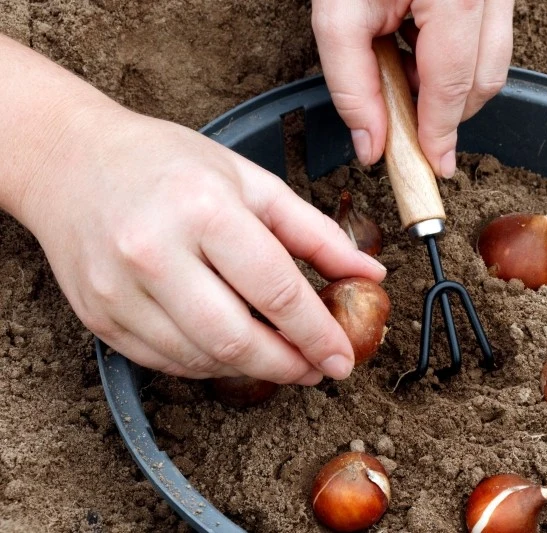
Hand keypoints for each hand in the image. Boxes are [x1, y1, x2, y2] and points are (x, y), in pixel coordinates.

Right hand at [21, 105, 386, 383]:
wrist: (71, 163)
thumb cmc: (169, 165)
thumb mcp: (251, 182)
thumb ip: (313, 233)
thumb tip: (369, 274)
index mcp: (204, 210)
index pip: (277, 291)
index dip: (318, 335)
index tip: (342, 359)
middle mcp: (155, 252)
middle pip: (237, 339)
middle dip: (288, 366)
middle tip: (316, 370)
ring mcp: (119, 290)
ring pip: (202, 359)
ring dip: (251, 368)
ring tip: (279, 357)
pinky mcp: (99, 317)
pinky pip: (166, 362)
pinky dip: (209, 364)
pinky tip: (231, 348)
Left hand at [312, 0, 513, 177]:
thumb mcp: (337, 14)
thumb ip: (352, 86)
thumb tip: (373, 145)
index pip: (453, 85)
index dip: (441, 132)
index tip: (433, 165)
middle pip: (484, 80)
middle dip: (447, 112)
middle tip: (405, 121)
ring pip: (493, 63)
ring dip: (452, 85)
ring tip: (404, 70)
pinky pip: (488, 38)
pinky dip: (455, 59)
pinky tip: (418, 47)